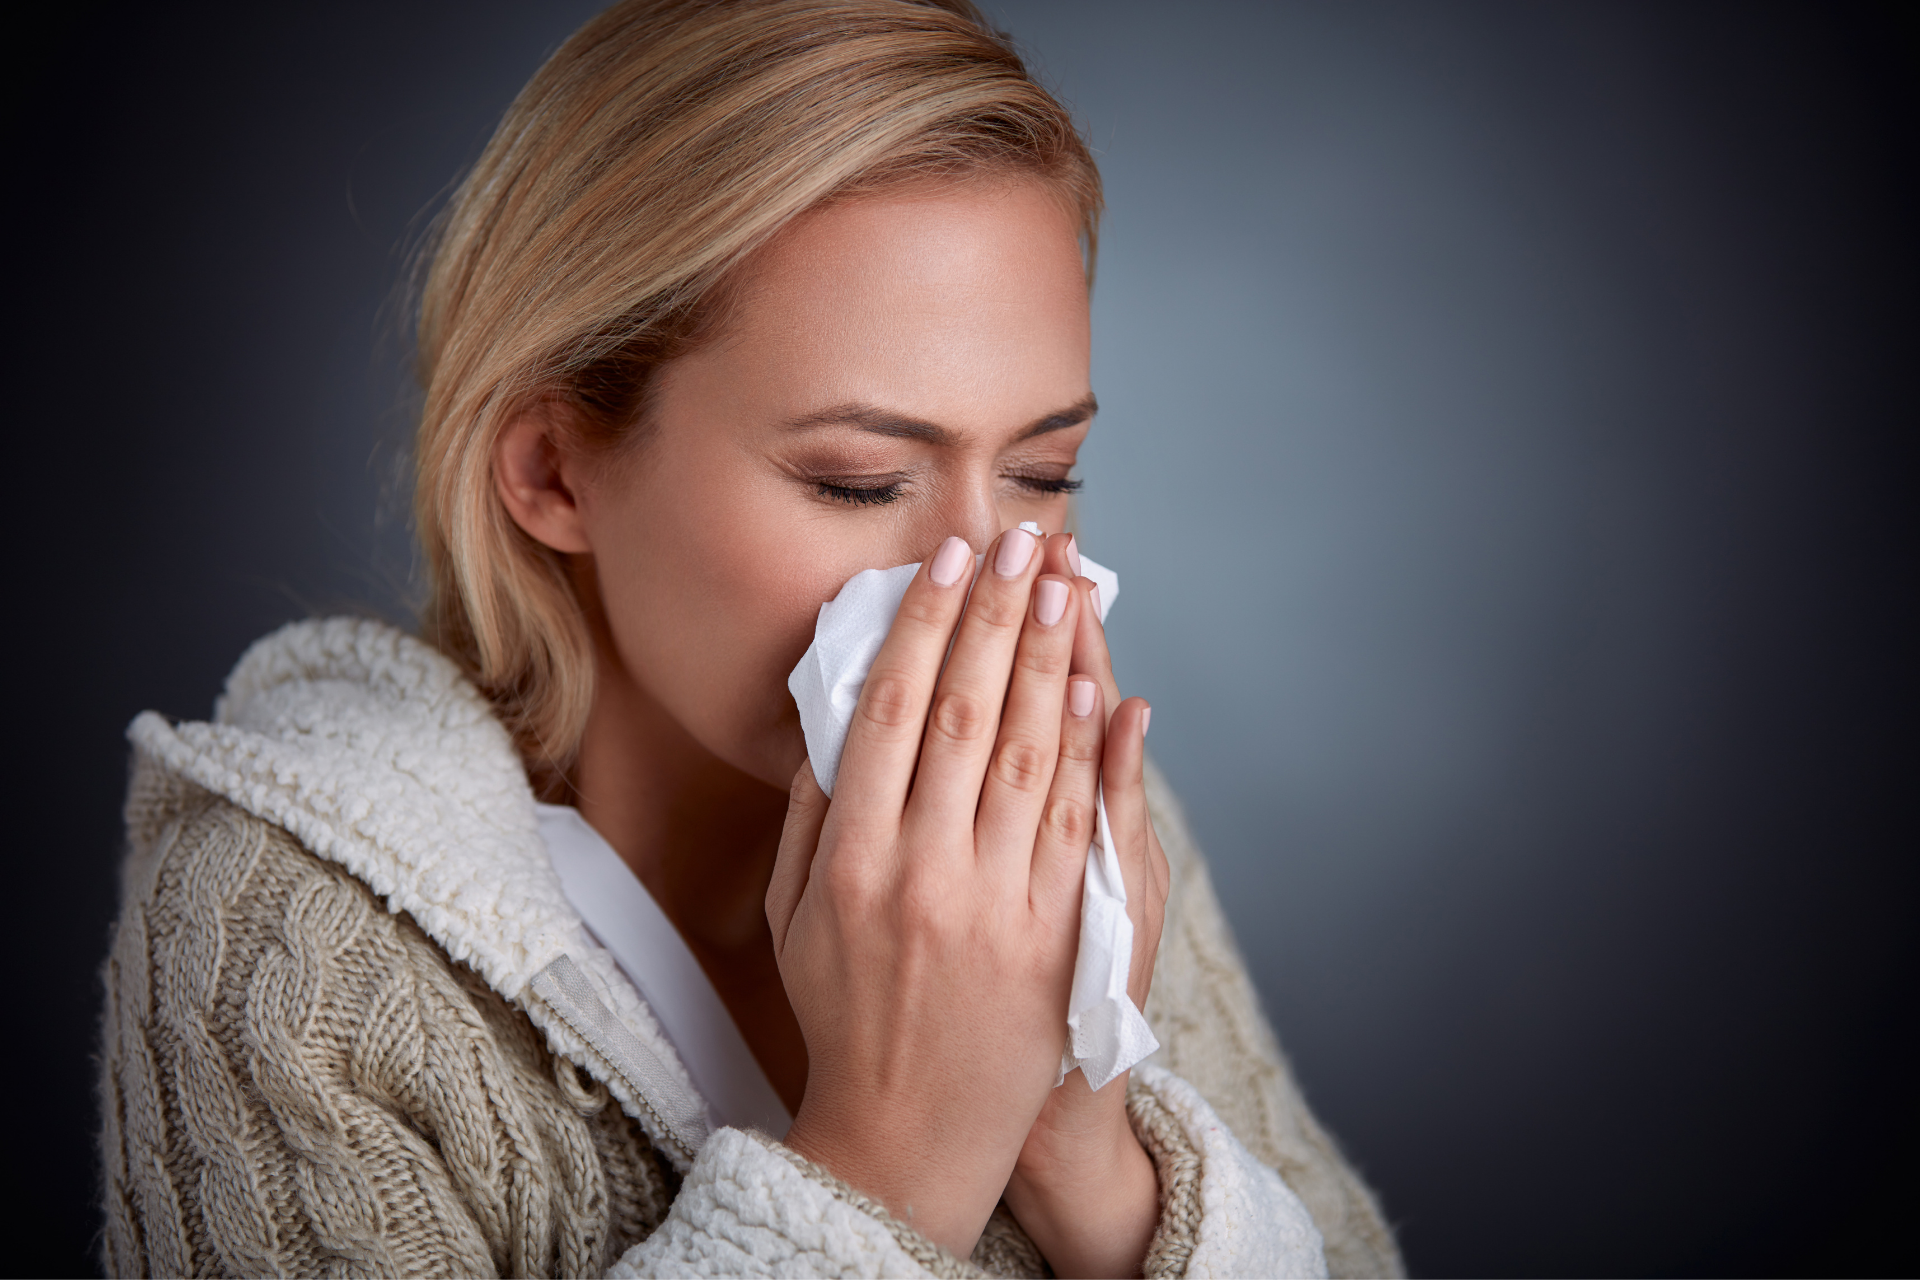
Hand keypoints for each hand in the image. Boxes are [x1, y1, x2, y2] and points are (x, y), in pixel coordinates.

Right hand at [766, 527, 1143, 1257]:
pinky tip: (1095, 686)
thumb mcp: (793, 914)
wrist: (908, 1129)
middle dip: (996, 617)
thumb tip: (832, 714)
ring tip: (1064, 587)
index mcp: (849, 858)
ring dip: (1050, 660)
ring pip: (1027, 754)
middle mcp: (921, 871)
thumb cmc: (843, 1009)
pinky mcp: (1051, 935)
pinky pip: (1073, 822)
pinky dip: (1086, 748)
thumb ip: (811, 812)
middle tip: (1021, 544)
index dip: (922, 626)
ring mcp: (993, 904)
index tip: (946, 562)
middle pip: (965, 714)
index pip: (887, 712)